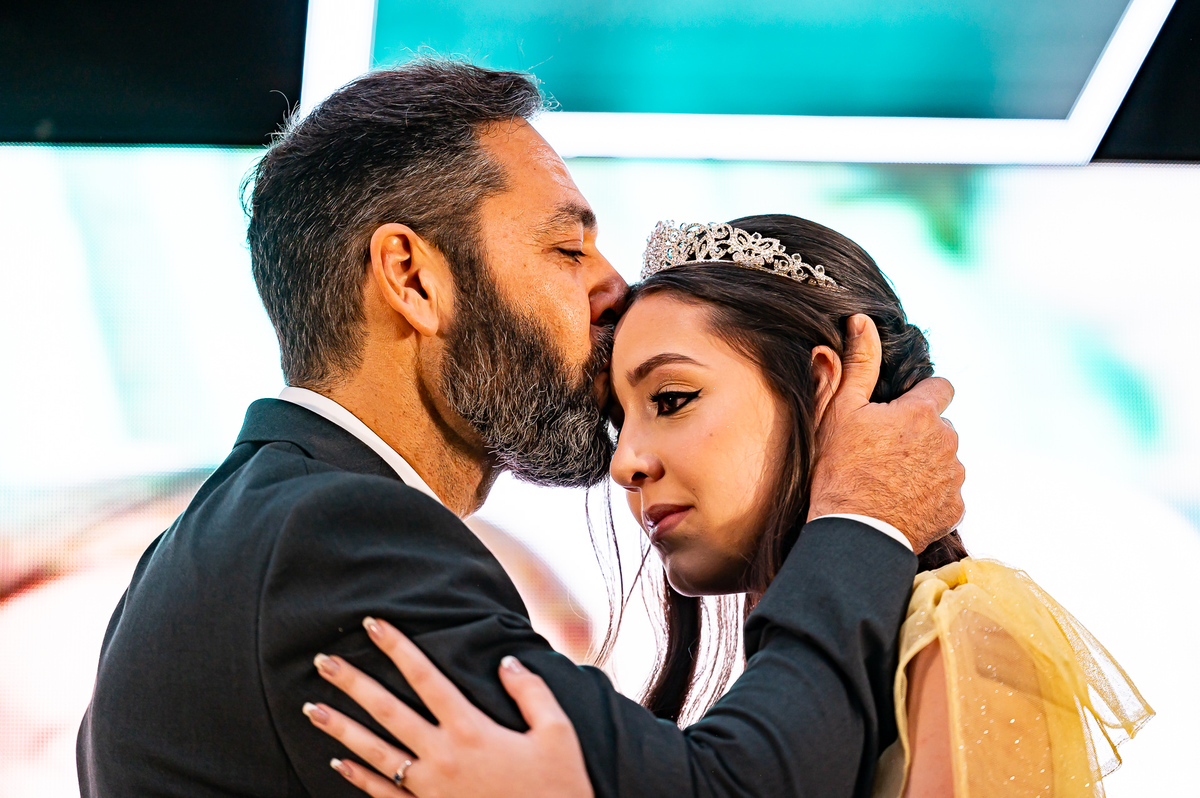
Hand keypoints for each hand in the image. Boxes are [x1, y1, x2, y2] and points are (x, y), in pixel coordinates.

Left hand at [302, 617, 592, 797]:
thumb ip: (531, 692)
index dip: (397, 648)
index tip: (373, 623)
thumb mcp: (556, 734)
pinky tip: (337, 763)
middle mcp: (442, 756)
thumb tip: (506, 661)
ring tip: (312, 708)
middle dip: (353, 683)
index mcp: (471, 730)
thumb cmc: (558, 787)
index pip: (426, 677)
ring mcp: (429, 789)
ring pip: (375, 752)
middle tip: (324, 661)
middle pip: (388, 711)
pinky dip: (358, 779)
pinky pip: (384, 794)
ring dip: (341, 729)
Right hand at [807, 315, 964, 552]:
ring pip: (946, 460)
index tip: (900, 411)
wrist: (854, 533)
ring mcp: (955, 478)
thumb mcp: (841, 411)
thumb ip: (858, 363)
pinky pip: (947, 494)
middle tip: (885, 450)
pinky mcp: (955, 510)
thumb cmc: (841, 468)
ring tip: (891, 480)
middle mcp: (948, 442)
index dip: (921, 396)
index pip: (942, 388)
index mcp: (923, 414)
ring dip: (927, 464)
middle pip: (942, 427)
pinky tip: (901, 502)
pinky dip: (930, 496)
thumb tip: (861, 320)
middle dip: (921, 433)